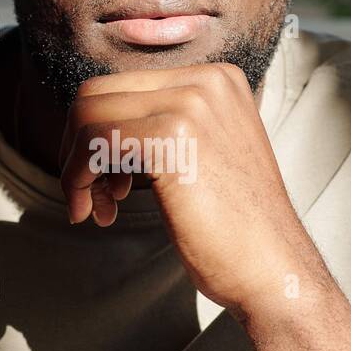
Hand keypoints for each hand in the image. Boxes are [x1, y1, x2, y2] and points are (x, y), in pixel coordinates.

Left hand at [59, 61, 300, 317]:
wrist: (275, 270)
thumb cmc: (236, 229)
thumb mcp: (204, 157)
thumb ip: (165, 129)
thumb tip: (99, 125)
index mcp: (216, 80)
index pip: (123, 87)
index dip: (97, 134)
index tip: (105, 182)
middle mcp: (206, 80)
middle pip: (99, 94)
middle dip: (77, 147)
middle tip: (89, 196)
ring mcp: (191, 103)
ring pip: (88, 115)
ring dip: (75, 167)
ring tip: (95, 208)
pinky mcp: (172, 136)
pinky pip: (94, 140)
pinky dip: (78, 178)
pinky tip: (96, 213)